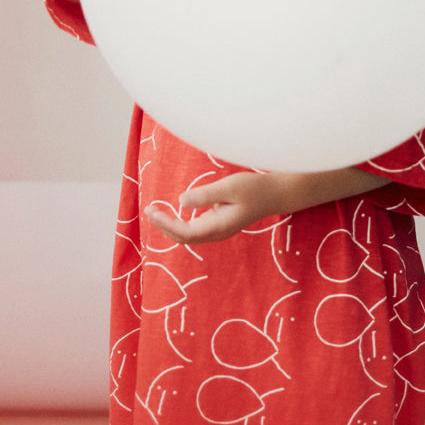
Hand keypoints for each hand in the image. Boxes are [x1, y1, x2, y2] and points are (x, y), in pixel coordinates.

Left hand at [146, 172, 278, 244]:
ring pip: (189, 235)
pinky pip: (195, 229)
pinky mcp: (220, 223)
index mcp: (218, 226)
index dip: (165, 224)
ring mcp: (219, 229)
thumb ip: (205, 195)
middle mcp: (217, 232)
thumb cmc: (254, 188)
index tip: (151, 211)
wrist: (275, 194)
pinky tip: (175, 213)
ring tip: (156, 212)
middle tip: (149, 210)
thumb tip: (181, 201)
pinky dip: (181, 223)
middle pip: (184, 237)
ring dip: (171, 226)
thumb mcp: (229, 187)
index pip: (184, 232)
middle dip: (164, 226)